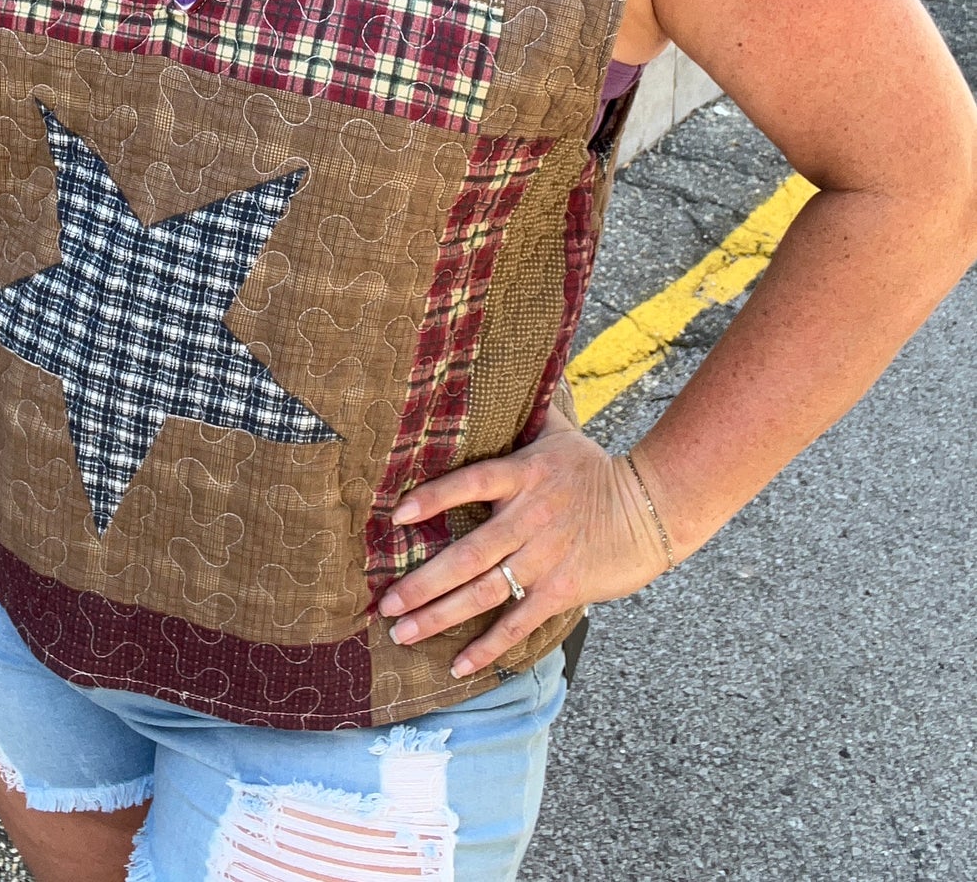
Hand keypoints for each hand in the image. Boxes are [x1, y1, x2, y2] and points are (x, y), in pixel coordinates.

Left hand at [376, 423, 671, 677]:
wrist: (651, 507)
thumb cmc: (597, 469)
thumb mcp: (559, 433)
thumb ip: (524, 414)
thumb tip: (503, 373)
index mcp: (523, 475)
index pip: (470, 482)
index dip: (433, 498)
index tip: (395, 516)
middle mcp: (529, 517)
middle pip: (467, 554)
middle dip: (422, 582)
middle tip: (384, 603)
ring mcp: (545, 557)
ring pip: (484, 592)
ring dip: (440, 616)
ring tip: (403, 633)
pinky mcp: (562, 589)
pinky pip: (518, 621)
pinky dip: (488, 646)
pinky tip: (459, 664)